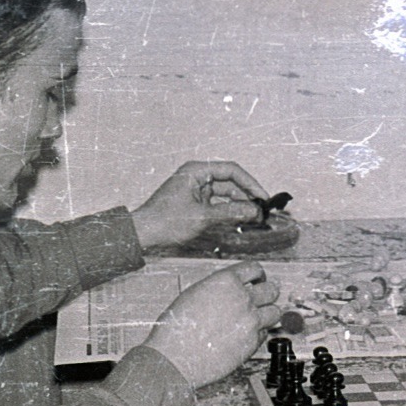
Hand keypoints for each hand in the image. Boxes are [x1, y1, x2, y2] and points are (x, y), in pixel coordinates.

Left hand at [131, 161, 268, 250]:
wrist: (142, 235)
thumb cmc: (163, 222)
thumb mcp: (202, 217)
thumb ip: (231, 212)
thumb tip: (254, 211)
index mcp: (196, 171)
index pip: (231, 170)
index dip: (250, 183)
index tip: (262, 197)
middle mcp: (196, 176)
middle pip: (230, 182)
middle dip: (246, 196)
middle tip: (261, 210)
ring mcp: (195, 189)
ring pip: (225, 194)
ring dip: (239, 204)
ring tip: (254, 217)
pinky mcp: (195, 202)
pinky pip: (217, 203)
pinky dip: (229, 211)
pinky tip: (240, 219)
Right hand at [141, 261, 281, 388]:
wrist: (174, 357)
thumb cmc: (177, 328)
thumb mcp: (195, 294)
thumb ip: (219, 288)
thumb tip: (233, 289)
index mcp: (226, 281)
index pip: (254, 268)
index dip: (258, 274)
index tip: (259, 280)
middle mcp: (242, 298)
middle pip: (271, 289)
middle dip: (268, 293)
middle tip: (263, 298)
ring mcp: (250, 320)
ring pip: (275, 312)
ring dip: (268, 314)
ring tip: (258, 318)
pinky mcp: (252, 342)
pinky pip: (265, 333)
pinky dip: (259, 333)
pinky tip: (246, 335)